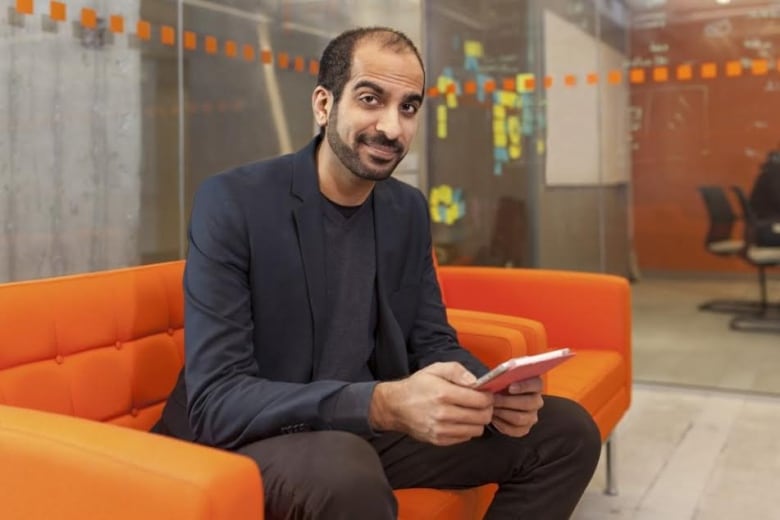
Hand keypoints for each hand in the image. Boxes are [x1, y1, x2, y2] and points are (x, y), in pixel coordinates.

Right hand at [369, 362, 493, 445]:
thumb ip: (458, 371)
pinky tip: (460, 420)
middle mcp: (444, 414)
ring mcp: (441, 430)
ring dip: (478, 420)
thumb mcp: (435, 369)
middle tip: (481, 403)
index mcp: (444, 394)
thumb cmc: (417, 386)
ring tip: (471, 412)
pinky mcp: (439, 440)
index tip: (486, 394)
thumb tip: (476, 382)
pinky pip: (465, 438)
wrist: (395, 406)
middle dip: (487, 409)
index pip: (481, 400)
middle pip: (482, 417)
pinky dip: (467, 429)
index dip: (488, 396)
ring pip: (477, 430)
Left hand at [490, 376, 543, 437]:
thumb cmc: (502, 387)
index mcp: (535, 386)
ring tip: (492, 409)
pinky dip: (502, 425)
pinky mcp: (525, 429)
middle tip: (494, 399)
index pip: (536, 384)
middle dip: (508, 401)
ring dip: (503, 413)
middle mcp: (536, 401)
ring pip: (520, 418)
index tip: (510, 387)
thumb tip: (497, 381)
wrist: (500, 401)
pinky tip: (494, 418)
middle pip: (528, 403)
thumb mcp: (504, 380)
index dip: (525, 386)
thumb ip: (504, 378)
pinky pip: (515, 430)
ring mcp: (532, 416)